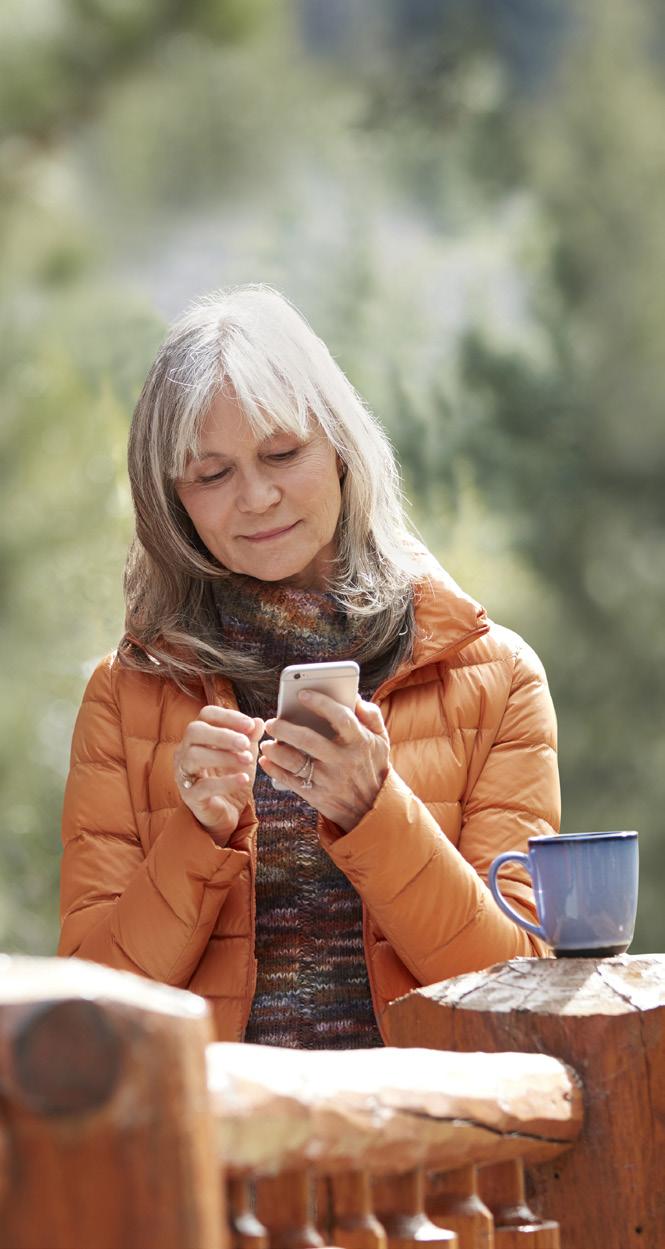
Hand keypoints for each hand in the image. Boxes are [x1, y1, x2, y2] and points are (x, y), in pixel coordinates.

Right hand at [174, 706, 264, 845]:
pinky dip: (225, 782)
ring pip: (194, 756)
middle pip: (195, 731)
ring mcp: (184, 773)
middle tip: (245, 744)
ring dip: (223, 756)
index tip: (250, 725)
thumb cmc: (231, 779)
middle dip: (223, 735)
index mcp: (198, 737)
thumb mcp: (245, 756)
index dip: (228, 716)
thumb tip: (258, 722)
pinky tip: (243, 779)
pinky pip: (203, 786)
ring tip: (247, 761)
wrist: (226, 814)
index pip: (206, 715)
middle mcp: (185, 751)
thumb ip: (250, 738)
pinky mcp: (189, 796)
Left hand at [258, 692, 389, 831]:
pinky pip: (290, 782)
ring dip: (276, 751)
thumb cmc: (373, 766)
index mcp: (359, 742)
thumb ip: (371, 715)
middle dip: (285, 729)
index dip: (321, 703)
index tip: (302, 693)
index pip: (340, 717)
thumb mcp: (381, 740)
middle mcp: (343, 760)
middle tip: (271, 722)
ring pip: (295, 763)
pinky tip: (266, 761)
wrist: (374, 808)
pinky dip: (275, 770)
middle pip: (308, 740)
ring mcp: (328, 779)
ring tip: (266, 743)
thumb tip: (354, 695)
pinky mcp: (317, 795)